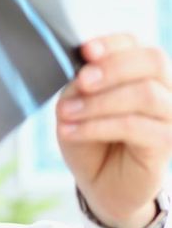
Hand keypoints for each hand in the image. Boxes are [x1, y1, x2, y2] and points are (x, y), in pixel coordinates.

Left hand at [57, 33, 169, 227]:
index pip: (135, 44)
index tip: (85, 51)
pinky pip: (135, 125)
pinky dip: (97, 126)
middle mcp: (165, 87)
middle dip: (111, 68)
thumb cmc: (90, 139)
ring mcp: (171, 114)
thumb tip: (85, 71)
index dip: (111, 44)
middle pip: (153, 60)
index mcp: (141, 71)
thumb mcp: (76, 106)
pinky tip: (71, 130)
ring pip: (145, 93)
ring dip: (99, 102)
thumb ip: (82, 85)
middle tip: (81, 83)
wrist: (101, 183)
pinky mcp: (168, 141)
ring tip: (66, 114)